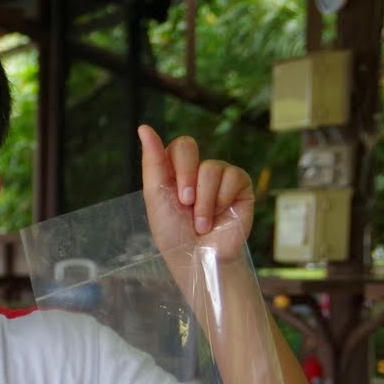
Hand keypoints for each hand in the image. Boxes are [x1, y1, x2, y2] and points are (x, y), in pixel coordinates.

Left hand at [139, 125, 253, 264]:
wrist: (199, 257)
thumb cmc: (174, 232)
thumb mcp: (156, 197)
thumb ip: (153, 162)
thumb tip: (144, 127)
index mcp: (174, 171)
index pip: (175, 147)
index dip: (174, 164)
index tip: (174, 187)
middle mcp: (197, 170)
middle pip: (188, 145)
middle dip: (184, 176)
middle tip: (185, 202)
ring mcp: (220, 176)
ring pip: (211, 167)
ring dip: (203, 200)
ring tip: (202, 222)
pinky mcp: (240, 186)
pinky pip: (232, 177)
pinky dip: (221, 200)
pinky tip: (219, 216)